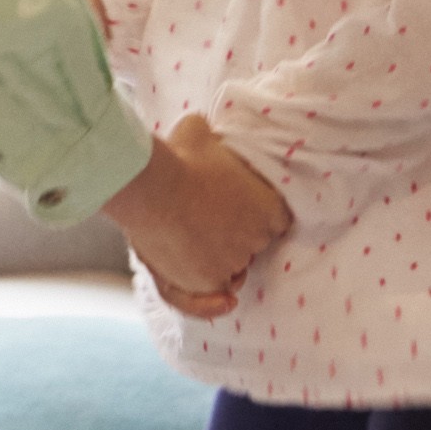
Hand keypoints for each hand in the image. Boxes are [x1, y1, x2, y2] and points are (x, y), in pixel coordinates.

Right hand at [108, 118, 287, 319]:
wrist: (153, 188)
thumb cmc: (180, 157)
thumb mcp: (199, 130)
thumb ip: (209, 135)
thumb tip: (199, 127)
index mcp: (270, 208)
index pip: (277, 220)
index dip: (256, 215)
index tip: (237, 206)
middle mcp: (258, 240)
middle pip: (252, 245)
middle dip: (234, 236)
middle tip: (205, 217)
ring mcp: (232, 265)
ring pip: (228, 269)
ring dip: (215, 261)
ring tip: (189, 240)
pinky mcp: (204, 283)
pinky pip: (207, 298)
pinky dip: (209, 302)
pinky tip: (221, 301)